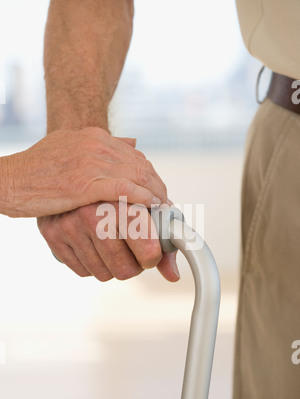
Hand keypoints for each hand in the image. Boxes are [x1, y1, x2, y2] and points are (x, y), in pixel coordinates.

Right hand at [0, 127, 165, 217]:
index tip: (158, 190)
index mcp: (94, 137)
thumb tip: (132, 142)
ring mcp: (90, 162)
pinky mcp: (84, 183)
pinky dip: (142, 198)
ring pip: (137, 175)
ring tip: (163, 209)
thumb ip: (100, 146)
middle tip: (166, 202)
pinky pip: (123, 189)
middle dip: (157, 185)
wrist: (9, 178)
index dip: (150, 174)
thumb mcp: (70, 147)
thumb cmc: (37, 168)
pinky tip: (151, 207)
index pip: (134, 155)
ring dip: (155, 194)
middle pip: (141, 164)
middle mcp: (96, 145)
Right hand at [37, 201, 179, 282]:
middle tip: (133, 252)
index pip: (148, 250)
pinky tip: (95, 246)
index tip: (151, 253)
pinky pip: (83, 270)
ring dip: (113, 266)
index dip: (152, 257)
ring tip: (114, 246)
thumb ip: (163, 237)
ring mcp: (71, 226)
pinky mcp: (53, 236)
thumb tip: (172, 274)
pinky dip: (93, 263)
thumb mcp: (144, 202)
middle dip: (133, 266)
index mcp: (122, 201)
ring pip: (104, 274)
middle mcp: (93, 213)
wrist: (72, 171)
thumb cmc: (115, 190)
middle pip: (125, 269)